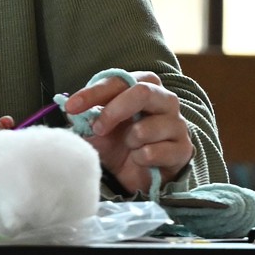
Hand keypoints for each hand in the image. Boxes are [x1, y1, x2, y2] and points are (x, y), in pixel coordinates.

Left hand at [60, 70, 194, 194]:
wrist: (137, 174)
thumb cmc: (117, 143)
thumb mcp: (96, 128)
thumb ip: (86, 116)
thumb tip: (71, 111)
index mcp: (142, 86)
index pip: (119, 80)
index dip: (93, 93)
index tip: (71, 107)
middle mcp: (164, 100)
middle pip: (142, 92)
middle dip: (114, 111)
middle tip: (97, 128)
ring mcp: (177, 124)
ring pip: (149, 126)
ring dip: (129, 140)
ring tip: (128, 146)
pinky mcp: (183, 149)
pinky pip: (156, 151)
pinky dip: (141, 158)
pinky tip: (140, 159)